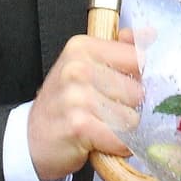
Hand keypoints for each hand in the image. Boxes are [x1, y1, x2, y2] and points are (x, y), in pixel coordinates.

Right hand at [27, 29, 144, 180]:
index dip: (138, 79)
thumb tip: (150, 34)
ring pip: (132, 117)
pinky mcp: (79, 125)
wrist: (30, 138)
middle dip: (128, 108)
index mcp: (82, 48)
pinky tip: (100, 141)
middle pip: (137, 91)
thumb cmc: (62, 104)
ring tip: (101, 126)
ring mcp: (77, 97)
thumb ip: (119, 49)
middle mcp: (78, 69)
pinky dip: (116, 146)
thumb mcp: (85, 66)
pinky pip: (121, 139)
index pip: (137, 58)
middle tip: (105, 112)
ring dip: (121, 130)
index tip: (122, 87)